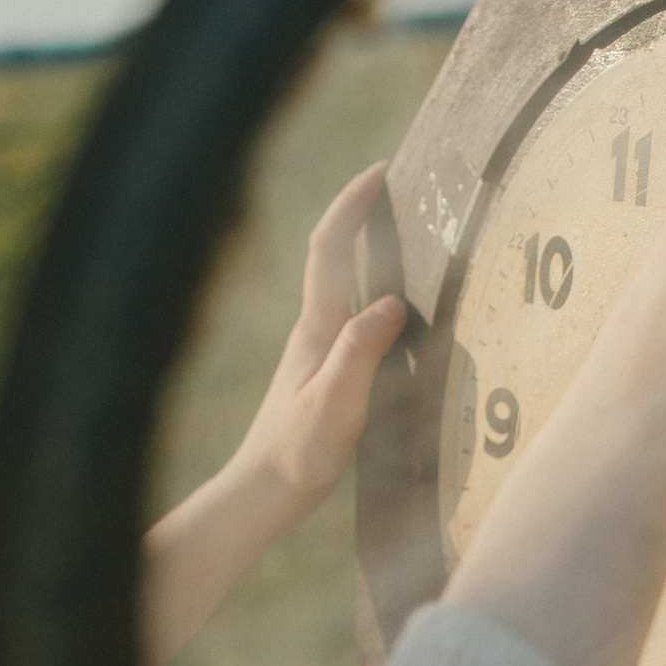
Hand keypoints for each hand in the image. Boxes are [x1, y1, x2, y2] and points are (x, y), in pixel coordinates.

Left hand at [220, 160, 409, 519]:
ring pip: (341, 284)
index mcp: (317, 328)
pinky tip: (392, 309)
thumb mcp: (336, 403)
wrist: (262, 493)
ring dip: (365, 251)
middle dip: (360, 215)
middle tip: (397, 189)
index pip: (330, 248)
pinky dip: (371, 293)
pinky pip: (350, 316)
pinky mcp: (323, 372)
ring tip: (403, 234)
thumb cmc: (298, 454)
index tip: (380, 171)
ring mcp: (316, 351)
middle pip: (333, 255)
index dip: (352, 204)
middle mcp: (313, 330)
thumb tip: (393, 301)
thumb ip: (361, 350)